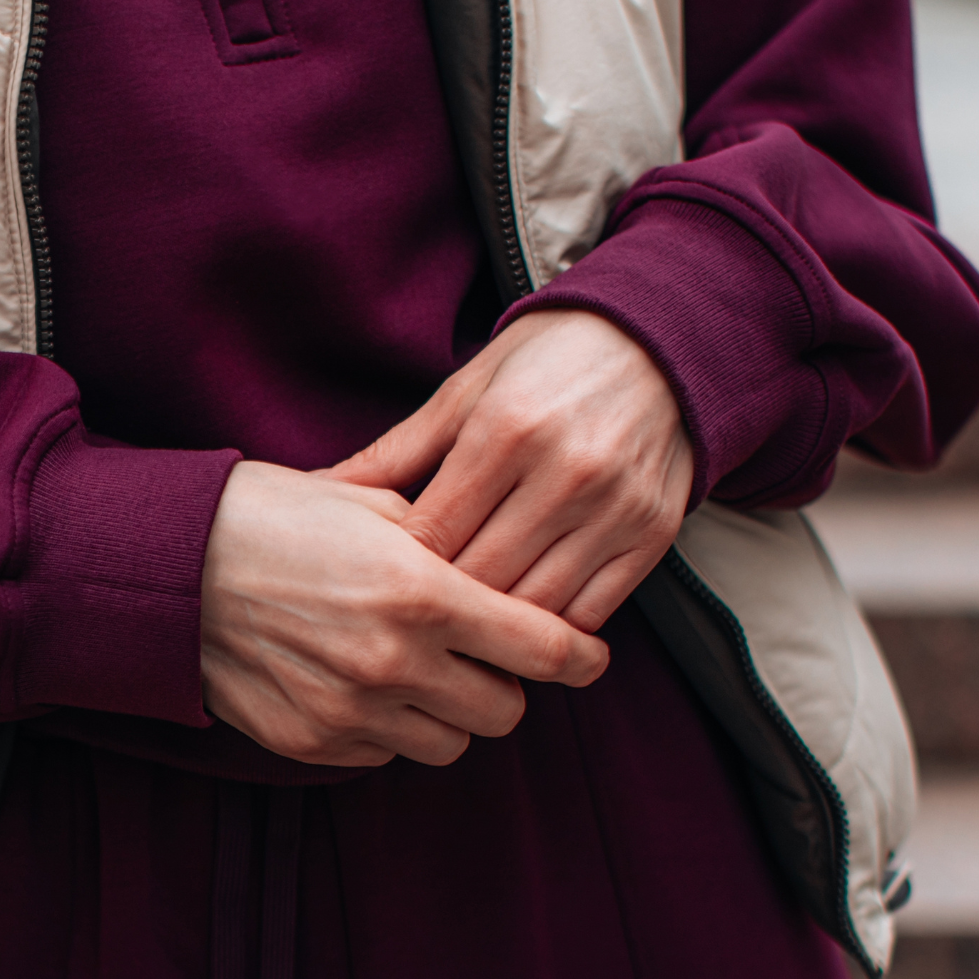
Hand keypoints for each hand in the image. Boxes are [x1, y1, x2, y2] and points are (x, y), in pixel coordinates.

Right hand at [199, 461, 608, 766]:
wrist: (170, 563)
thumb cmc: (273, 515)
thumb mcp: (373, 501)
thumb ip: (450, 541)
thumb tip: (508, 568)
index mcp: (423, 592)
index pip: (544, 649)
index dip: (581, 656)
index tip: (589, 657)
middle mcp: (395, 661)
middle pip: (505, 710)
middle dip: (503, 682)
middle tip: (483, 653)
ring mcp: (352, 710)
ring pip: (450, 744)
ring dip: (448, 712)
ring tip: (419, 670)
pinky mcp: (312, 741)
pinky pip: (385, 754)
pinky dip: (388, 726)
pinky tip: (362, 682)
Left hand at [328, 309, 691, 630]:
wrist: (661, 342)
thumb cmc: (545, 362)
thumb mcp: (465, 389)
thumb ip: (396, 452)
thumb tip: (317, 492)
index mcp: (506, 430)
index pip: (432, 535)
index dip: (397, 571)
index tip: (374, 586)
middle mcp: (566, 472)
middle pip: (480, 579)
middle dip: (438, 609)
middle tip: (404, 627)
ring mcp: (616, 508)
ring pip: (536, 608)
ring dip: (494, 631)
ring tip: (456, 637)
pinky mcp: (654, 534)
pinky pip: (593, 613)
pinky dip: (551, 628)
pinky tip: (521, 627)